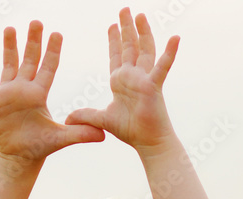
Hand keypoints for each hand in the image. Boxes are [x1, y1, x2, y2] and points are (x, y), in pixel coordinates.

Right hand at [0, 20, 104, 164]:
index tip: (57, 34)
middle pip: (29, 60)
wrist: (19, 155)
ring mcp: (6, 93)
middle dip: (33, 41)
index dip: (52, 52)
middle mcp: (23, 88)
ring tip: (10, 28)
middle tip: (37, 22)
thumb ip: (80, 133)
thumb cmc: (40, 145)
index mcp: (39, 94)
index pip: (48, 68)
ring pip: (7, 65)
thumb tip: (104, 135)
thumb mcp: (61, 138)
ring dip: (8, 48)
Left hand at [65, 8, 179, 155]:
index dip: (114, 40)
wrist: (147, 142)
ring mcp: (145, 79)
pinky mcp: (154, 86)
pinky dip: (169, 53)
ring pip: (145, 50)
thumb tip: (68, 119)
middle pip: (130, 46)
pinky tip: (175, 37)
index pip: (117, 55)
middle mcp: (133, 76)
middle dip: (126, 28)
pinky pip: (162, 67)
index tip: (112, 25)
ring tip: (140, 15)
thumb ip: (85, 115)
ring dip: (143, 32)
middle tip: (124, 9)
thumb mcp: (101, 119)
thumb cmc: (130, 131)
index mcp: (121, 81)